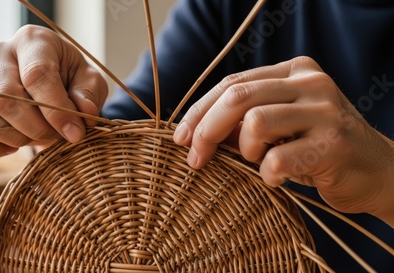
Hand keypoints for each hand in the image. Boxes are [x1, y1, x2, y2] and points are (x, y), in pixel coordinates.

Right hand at [0, 25, 107, 157]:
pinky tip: (16, 145)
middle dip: (35, 128)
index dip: (56, 110)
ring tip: (39, 137)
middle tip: (58, 137)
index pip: (36, 75)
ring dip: (14, 138)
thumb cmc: (73, 77)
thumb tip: (84, 114)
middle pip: (4, 98)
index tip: (75, 133)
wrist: (54, 78)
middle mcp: (0, 54)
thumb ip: (89, 96)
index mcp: (33, 41)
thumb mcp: (91, 81)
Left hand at [173, 56, 393, 224]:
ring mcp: (326, 111)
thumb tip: (193, 131)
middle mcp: (311, 83)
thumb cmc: (317, 149)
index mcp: (294, 71)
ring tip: (259, 162)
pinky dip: (267, 175)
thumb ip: (242, 121)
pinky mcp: (334, 144)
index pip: (232, 83)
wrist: (378, 172)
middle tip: (195, 159)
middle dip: (205, 130)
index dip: (199, 111)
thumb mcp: (279, 127)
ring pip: (255, 123)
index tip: (180, 138)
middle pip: (237, 97)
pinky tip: (278, 179)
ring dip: (246, 151)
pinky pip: (277, 159)